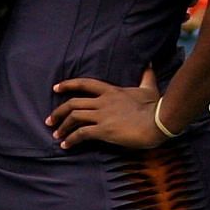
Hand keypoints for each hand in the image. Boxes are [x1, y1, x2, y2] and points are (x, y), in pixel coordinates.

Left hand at [46, 70, 169, 149]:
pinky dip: (71, 140)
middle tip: (50, 120)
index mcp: (111, 91)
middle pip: (73, 103)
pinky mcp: (104, 130)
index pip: (84, 83)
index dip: (68, 84)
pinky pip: (81, 134)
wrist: (159, 121)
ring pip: (74, 117)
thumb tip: (150, 63)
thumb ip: (146, 76)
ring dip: (62, 127)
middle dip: (58, 112)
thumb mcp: (149, 87)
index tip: (56, 88)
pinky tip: (66, 146)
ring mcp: (103, 116)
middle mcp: (103, 102)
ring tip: (56, 135)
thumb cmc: (155, 106)